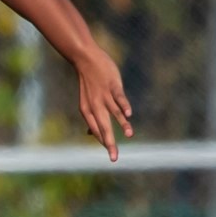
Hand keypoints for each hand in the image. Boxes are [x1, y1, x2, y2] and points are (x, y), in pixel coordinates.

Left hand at [72, 46, 133, 161]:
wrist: (85, 58)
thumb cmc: (88, 82)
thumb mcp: (86, 101)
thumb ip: (90, 118)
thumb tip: (90, 134)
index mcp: (87, 111)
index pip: (96, 130)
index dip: (103, 142)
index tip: (111, 155)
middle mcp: (94, 105)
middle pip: (103, 127)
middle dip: (109, 143)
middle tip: (114, 158)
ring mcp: (103, 95)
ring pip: (114, 113)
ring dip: (122, 124)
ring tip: (130, 135)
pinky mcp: (112, 85)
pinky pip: (119, 98)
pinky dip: (124, 105)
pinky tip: (129, 115)